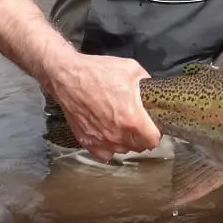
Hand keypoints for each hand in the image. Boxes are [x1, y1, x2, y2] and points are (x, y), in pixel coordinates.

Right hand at [43, 51, 161, 161]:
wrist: (67, 76)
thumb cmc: (97, 72)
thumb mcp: (131, 70)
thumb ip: (146, 84)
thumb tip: (153, 92)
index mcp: (131, 118)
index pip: (153, 140)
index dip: (156, 133)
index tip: (153, 126)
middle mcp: (117, 134)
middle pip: (139, 147)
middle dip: (142, 137)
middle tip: (139, 124)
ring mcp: (101, 139)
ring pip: (122, 150)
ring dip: (126, 142)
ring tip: (123, 127)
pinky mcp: (86, 140)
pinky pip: (104, 153)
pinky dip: (108, 147)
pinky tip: (109, 134)